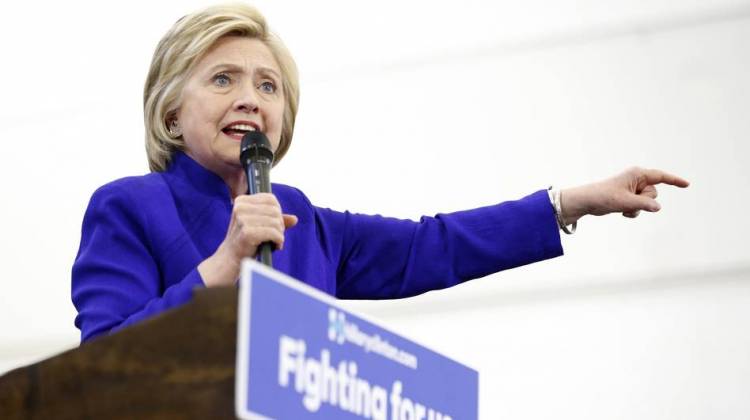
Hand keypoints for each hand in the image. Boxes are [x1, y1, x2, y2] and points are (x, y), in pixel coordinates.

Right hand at [198, 193, 297, 286]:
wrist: (231, 258)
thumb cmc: (246, 241)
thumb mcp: (259, 225)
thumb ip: (276, 220)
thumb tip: (294, 219)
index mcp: (242, 201)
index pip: (271, 199)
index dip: (278, 212)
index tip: (274, 224)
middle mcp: (240, 207)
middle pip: (275, 210)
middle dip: (280, 224)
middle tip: (275, 236)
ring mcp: (242, 219)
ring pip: (276, 222)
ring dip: (279, 234)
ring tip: (274, 242)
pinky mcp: (247, 232)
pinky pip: (274, 232)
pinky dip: (278, 240)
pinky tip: (274, 245)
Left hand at [560, 167, 689, 224]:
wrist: (586, 201)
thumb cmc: (604, 197)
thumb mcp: (626, 202)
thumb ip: (644, 205)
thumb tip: (658, 208)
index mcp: (637, 174)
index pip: (661, 176)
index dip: (674, 181)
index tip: (687, 185)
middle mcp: (636, 179)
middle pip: (654, 194)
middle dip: (644, 201)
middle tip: (626, 200)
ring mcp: (632, 188)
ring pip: (647, 202)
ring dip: (637, 208)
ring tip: (621, 206)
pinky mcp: (628, 197)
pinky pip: (639, 207)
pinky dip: (632, 211)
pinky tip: (620, 211)